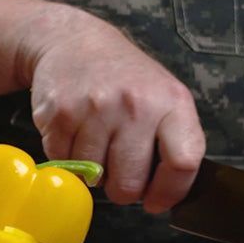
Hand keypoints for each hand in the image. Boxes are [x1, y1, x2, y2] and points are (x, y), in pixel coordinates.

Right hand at [23, 7, 204, 212]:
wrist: (75, 42)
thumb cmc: (126, 80)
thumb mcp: (164, 98)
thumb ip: (173, 142)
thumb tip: (165, 195)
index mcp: (172, 103)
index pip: (182, 163)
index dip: (169, 192)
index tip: (156, 200)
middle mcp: (136, 105)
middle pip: (130, 184)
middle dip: (122, 189)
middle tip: (118, 171)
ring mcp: (96, 109)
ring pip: (94, 178)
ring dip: (93, 171)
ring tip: (96, 143)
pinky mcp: (60, 114)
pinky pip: (64, 162)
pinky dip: (67, 158)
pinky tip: (75, 133)